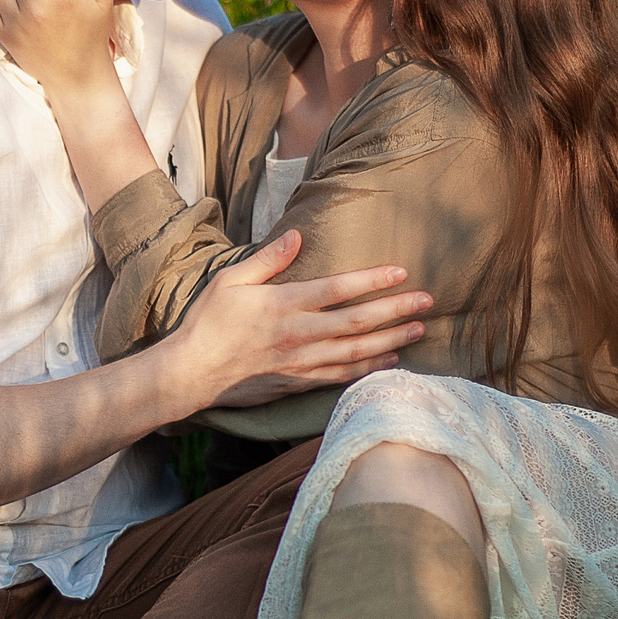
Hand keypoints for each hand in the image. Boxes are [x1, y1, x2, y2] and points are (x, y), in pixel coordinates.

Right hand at [163, 230, 431, 410]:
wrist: (190, 374)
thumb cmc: (207, 323)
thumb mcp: (230, 280)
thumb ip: (268, 260)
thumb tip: (297, 235)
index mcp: (285, 305)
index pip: (340, 289)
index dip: (373, 280)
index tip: (401, 272)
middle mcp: (300, 335)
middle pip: (359, 322)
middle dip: (397, 311)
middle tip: (427, 302)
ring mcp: (301, 363)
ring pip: (358, 352)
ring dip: (391, 340)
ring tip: (417, 330)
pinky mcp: (298, 383)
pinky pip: (342, 375)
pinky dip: (369, 368)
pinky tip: (389, 360)